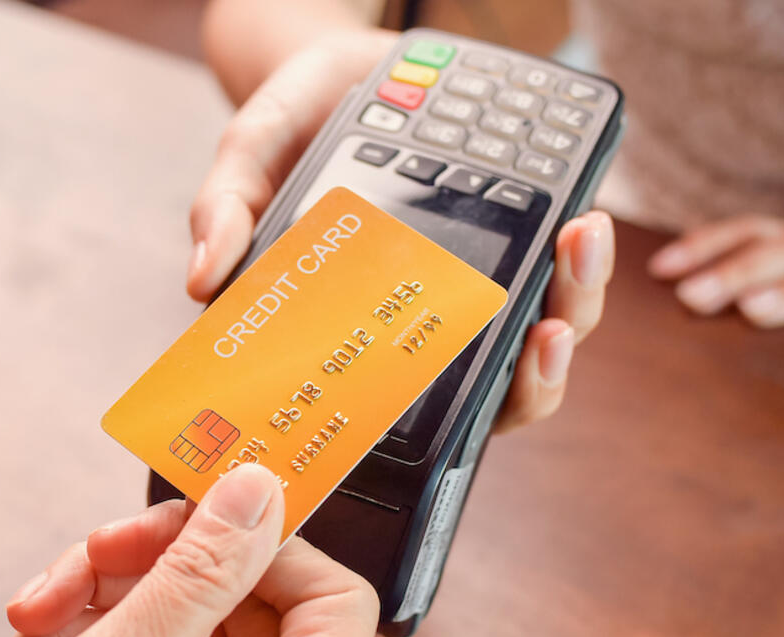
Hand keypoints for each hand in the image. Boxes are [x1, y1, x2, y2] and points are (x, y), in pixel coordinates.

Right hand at [0, 465, 379, 636]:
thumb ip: (193, 577)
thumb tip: (256, 494)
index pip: (335, 604)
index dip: (273, 544)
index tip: (200, 514)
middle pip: (247, 603)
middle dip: (156, 567)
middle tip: (88, 559)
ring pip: (187, 627)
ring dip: (105, 605)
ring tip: (33, 627)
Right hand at [186, 29, 616, 430]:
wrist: (339, 69)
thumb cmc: (292, 127)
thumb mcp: (251, 155)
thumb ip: (228, 208)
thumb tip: (200, 280)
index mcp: (368, 330)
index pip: (414, 405)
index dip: (453, 421)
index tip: (465, 400)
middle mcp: (432, 320)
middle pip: (501, 384)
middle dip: (537, 370)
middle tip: (546, 330)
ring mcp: (480, 282)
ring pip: (546, 328)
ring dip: (575, 302)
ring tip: (579, 249)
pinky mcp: (520, 234)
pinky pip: (562, 269)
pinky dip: (579, 256)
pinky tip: (582, 217)